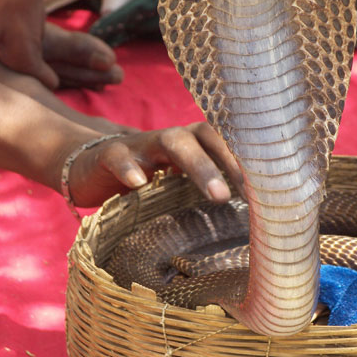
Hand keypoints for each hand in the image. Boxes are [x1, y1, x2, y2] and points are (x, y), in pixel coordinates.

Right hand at [66, 123, 243, 207]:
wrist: (87, 167)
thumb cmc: (145, 181)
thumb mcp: (176, 185)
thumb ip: (206, 191)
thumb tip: (252, 220)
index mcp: (192, 143)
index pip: (225, 140)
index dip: (246, 159)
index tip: (269, 188)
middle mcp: (171, 138)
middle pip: (204, 137)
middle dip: (228, 162)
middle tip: (247, 193)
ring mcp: (141, 145)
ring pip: (172, 141)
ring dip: (199, 165)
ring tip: (218, 195)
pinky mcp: (109, 156)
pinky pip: (120, 156)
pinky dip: (130, 168)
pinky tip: (140, 184)